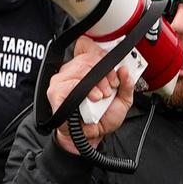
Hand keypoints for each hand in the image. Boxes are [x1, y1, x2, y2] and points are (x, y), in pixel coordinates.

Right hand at [48, 37, 134, 153]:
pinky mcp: (55, 92)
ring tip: (101, 96)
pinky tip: (91, 98)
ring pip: (80, 68)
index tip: (113, 69)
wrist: (91, 137)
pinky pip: (69, 83)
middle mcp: (72, 71)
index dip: (101, 53)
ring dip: (96, 82)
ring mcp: (62, 80)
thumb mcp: (122, 100)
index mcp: (86, 68)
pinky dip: (83, 90)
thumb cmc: (102, 118)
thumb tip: (125, 70)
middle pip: (87, 56)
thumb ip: (127, 84)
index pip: (87, 46)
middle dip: (105, 71)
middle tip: (111, 87)